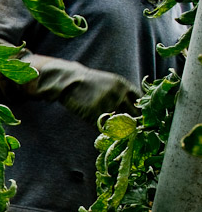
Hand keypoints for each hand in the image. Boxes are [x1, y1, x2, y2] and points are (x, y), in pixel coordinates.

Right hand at [22, 54, 140, 120]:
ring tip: (116, 132)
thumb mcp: (110, 82)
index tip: (140, 120)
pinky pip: (104, 127)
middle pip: (133, 116)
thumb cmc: (90, 82)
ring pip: (119, 124)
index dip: (141, 113)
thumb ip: (124, 93)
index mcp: (123, 86)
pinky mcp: (94, 113)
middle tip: (131, 131)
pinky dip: (104, 130)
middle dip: (133, 125)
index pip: (141, 103)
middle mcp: (118, 95)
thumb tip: (137, 109)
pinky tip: (102, 129)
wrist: (69, 79)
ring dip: (119, 130)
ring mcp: (106, 104)